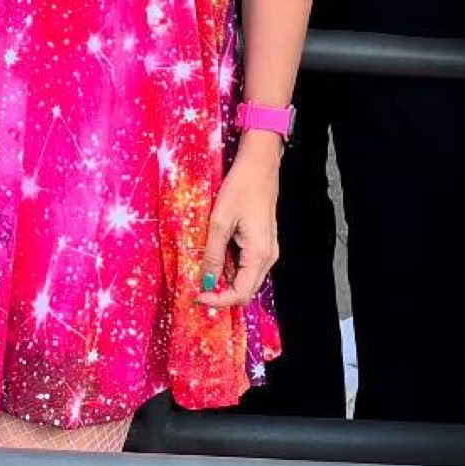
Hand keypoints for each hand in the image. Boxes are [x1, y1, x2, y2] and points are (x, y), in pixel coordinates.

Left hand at [199, 138, 280, 307]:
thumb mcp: (219, 221)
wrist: (259, 165)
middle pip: (245, 290)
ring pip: (245, 278)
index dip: (218, 300)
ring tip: (203, 270)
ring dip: (224, 280)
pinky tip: (215, 257)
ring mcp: (267, 250)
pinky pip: (246, 265)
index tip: (197, 297)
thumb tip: (206, 281)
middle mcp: (268, 257)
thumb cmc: (242, 187)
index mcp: (259, 254)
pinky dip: (230, 267)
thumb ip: (212, 254)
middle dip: (221, 294)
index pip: (240, 293)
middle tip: (197, 288)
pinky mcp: (262, 243)